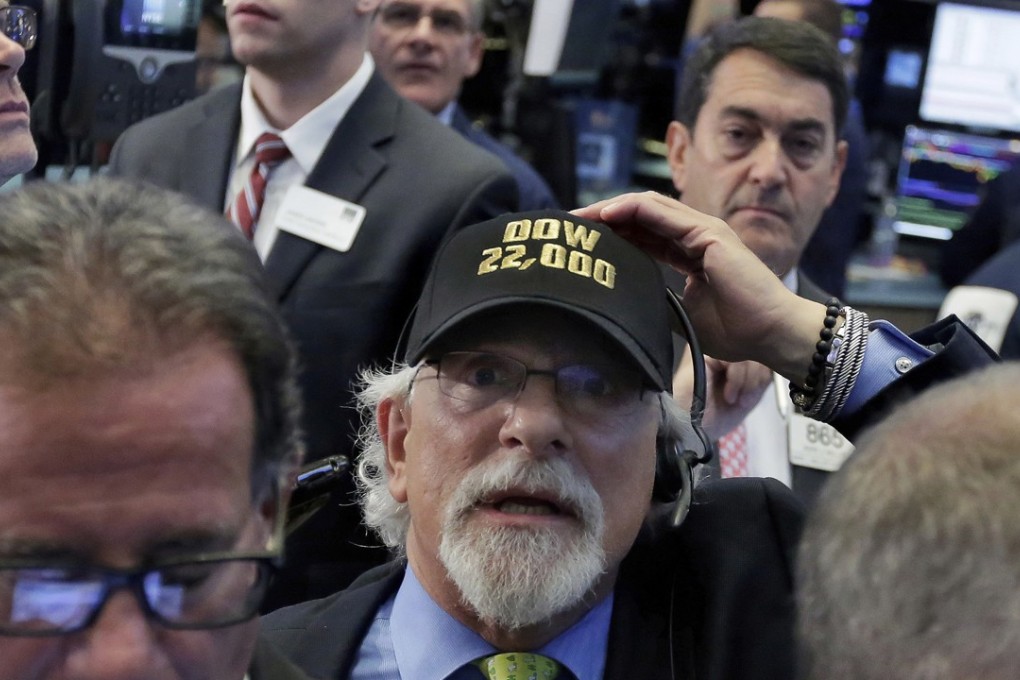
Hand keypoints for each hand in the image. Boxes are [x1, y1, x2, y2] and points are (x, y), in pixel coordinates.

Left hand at [573, 191, 824, 382]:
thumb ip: (657, 303)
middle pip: (640, 216)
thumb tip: (624, 309)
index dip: (612, 234)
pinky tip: (606, 216)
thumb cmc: (737, 330)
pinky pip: (661, 213)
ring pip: (647, 207)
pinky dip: (630, 211)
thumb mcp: (683, 316)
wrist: (770, 334)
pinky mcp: (708, 233)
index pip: (643, 234)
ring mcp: (703, 230)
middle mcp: (696, 235)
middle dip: (603, 217)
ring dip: (610, 208)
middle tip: (570, 226)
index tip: (582, 244)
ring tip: (580, 217)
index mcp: (690, 253)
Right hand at [674, 346, 771, 439]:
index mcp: (731, 355)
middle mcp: (722, 347)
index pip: (761, 351)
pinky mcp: (706, 353)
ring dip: (747, 382)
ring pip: (750, 354)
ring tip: (735, 399)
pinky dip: (738, 380)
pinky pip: (736, 359)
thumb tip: (776, 361)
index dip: (762, 374)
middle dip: (756, 380)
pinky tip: (728, 394)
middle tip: (745, 400)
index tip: (753, 396)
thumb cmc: (716, 417)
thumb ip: (761, 376)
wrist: (692, 430)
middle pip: (758, 350)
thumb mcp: (748, 394)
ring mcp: (713, 348)